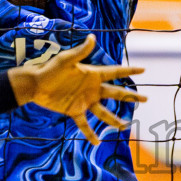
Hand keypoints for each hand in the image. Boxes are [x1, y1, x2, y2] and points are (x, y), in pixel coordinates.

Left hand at [12, 35, 145, 145]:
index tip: (143, 70)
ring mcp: (84, 101)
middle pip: (116, 93)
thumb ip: (81, 52)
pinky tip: (97, 142)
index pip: (115, 73)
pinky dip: (90, 133)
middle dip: (130, 96)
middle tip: (146, 99)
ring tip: (124, 127)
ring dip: (114, 120)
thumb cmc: (50, 70)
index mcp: (92, 75)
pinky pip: (84, 124)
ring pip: (103, 112)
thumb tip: (92, 38)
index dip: (129, 71)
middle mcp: (92, 88)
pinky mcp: (74, 111)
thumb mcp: (66, 60)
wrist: (34, 85)